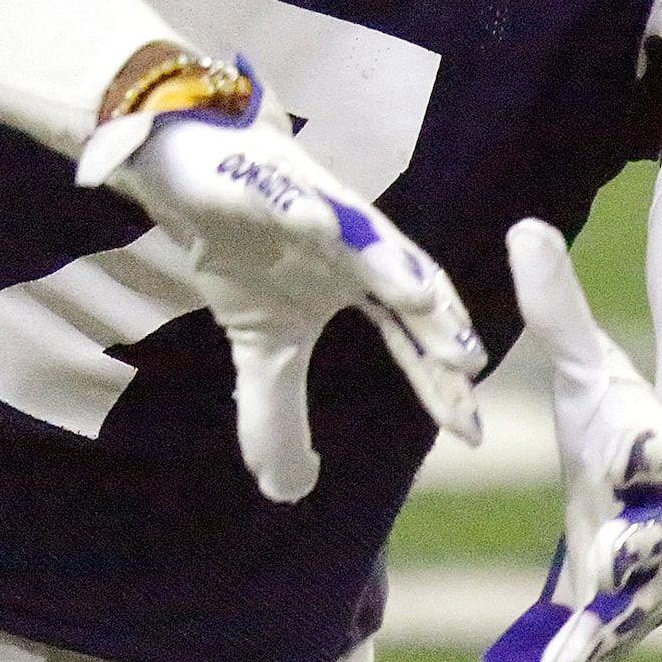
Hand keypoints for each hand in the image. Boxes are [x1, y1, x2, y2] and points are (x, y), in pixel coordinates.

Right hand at [77, 67, 482, 501]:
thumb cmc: (243, 249)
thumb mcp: (263, 346)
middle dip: (436, 321)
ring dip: (390, 262)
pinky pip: (284, 193)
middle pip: (405, 284)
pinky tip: (312, 221)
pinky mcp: (264, 177)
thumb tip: (287, 491)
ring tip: (418, 296)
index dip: (436, 381)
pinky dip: (301, 207)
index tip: (468, 432)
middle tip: (466, 362)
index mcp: (360, 284)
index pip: (410, 338)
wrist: (193, 169)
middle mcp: (351, 243)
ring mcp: (314, 204)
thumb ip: (278, 413)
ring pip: (360, 234)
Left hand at [484, 218, 661, 661]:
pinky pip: (589, 660)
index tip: (627, 436)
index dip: (638, 443)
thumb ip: (560, 308)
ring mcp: (639, 584)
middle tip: (612, 566)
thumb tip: (520, 226)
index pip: (646, 446)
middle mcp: (652, 527)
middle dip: (631, 553)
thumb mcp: (598, 368)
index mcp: (650, 456)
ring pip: (617, 617)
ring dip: (591, 646)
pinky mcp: (616, 624)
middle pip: (644, 541)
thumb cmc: (636, 427)